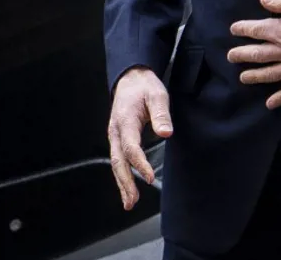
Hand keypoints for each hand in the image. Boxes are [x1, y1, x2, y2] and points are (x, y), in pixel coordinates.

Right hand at [107, 66, 171, 211]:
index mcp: (125, 120)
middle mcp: (116, 130)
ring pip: (116, 163)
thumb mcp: (157, 95)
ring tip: (129, 203)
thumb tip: (165, 133)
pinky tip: (127, 188)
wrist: (130, 78)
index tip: (149, 178)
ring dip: (122, 183)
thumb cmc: (144, 87)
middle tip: (132, 201)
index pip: (130, 146)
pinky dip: (122, 176)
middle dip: (125, 182)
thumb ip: (161, 114)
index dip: (139, 163)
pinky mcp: (118, 138)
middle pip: (118, 160)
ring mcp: (115, 135)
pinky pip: (118, 160)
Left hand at [229, 0, 280, 108]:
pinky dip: (280, 98)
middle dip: (241, 55)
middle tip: (230, 56)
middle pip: (257, 54)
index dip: (242, 29)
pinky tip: (270, 104)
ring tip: (243, 78)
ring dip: (254, 76)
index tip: (234, 30)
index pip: (256, 30)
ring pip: (270, 74)